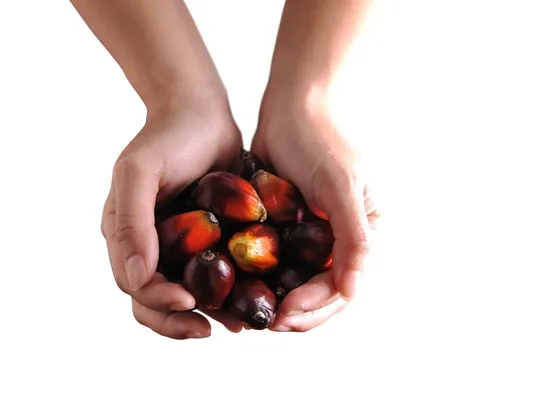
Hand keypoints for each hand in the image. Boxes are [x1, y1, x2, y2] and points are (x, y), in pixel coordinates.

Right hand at [101, 95, 244, 338]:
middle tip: (208, 329)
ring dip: (209, 313)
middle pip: (157, 300)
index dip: (158, 301)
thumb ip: (132, 224)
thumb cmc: (166, 138)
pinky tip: (250, 300)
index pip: (136, 285)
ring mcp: (180, 245)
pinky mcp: (210, 239)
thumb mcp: (139, 173)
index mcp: (124, 236)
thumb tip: (137, 279)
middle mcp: (150, 246)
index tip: (189, 302)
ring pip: (188, 293)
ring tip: (237, 324)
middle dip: (180, 319)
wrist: (202, 112)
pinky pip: (217, 274)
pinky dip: (229, 292)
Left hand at [251, 98, 379, 331]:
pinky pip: (279, 265)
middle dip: (298, 312)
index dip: (316, 305)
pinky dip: (266, 280)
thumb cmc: (320, 141)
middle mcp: (342, 241)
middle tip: (268, 323)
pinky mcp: (288, 231)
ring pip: (300, 284)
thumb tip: (354, 291)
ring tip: (256, 314)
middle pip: (323, 293)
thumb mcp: (341, 186)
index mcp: (366, 233)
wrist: (291, 109)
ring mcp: (314, 238)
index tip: (285, 315)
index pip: (344, 285)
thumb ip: (354, 238)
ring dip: (280, 302)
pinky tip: (245, 289)